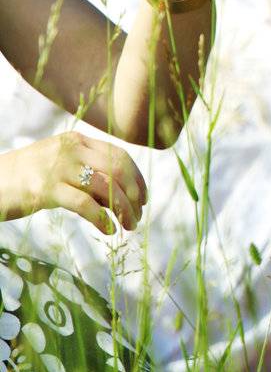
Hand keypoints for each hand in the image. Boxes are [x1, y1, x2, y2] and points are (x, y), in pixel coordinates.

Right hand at [0, 131, 146, 233]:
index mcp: (76, 141)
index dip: (137, 177)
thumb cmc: (26, 179)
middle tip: (138, 216)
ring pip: (107, 187)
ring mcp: (58, 167)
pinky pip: (86, 205)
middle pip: (118, 169)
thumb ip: (88, 174)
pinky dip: (102, 219)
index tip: (143, 198)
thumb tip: (120, 197)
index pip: (119, 155)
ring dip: (124, 210)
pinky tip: (107, 230)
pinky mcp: (46, 189)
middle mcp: (71, 149)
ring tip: (128, 226)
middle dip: (134, 195)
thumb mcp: (60, 167)